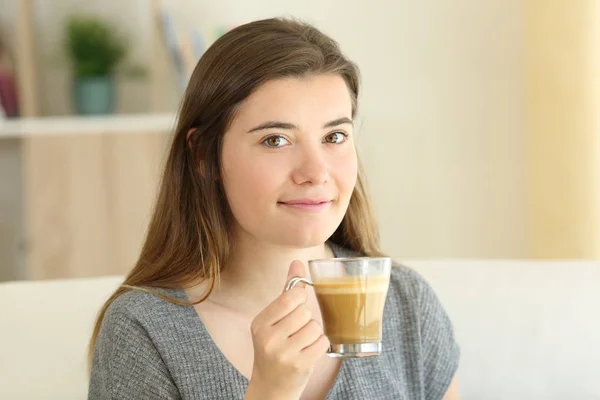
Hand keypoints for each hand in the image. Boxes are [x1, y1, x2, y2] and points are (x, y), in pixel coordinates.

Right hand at [245, 260, 328, 399]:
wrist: (270, 387)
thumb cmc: (274, 348)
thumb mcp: (273, 320)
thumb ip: (286, 292)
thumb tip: (297, 262)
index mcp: (259, 323)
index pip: (289, 298)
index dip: (299, 298)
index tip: (297, 305)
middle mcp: (268, 339)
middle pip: (304, 312)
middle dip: (306, 319)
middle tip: (295, 332)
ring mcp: (284, 354)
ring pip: (315, 327)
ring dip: (313, 333)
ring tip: (301, 343)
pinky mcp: (300, 365)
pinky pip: (322, 342)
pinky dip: (320, 345)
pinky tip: (308, 352)